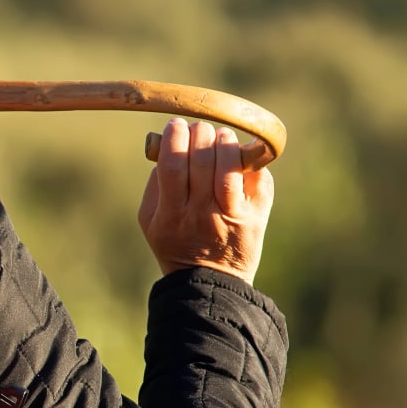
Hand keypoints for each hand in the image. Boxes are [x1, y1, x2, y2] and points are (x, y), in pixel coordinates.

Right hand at [137, 119, 273, 285]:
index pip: (172, 164)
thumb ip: (154, 185)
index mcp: (171, 214)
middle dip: (200, 132)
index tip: (176, 125)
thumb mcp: (150, 221)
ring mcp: (231, 214)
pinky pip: (255, 174)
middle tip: (199, 128)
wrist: (211, 281)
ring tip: (220, 137)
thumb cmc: (176, 243)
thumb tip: (167, 146)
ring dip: (225, 140)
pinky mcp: (256, 213)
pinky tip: (238, 154)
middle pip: (201, 158)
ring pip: (230, 163)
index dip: (174, 137)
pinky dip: (247, 157)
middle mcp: (201, 213)